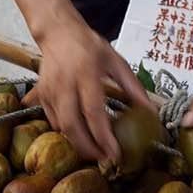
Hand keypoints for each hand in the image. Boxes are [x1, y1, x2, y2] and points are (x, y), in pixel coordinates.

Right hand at [27, 21, 151, 162]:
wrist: (58, 32)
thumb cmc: (89, 46)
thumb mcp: (116, 62)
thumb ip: (133, 87)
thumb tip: (151, 112)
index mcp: (86, 73)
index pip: (94, 112)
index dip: (104, 137)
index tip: (115, 154)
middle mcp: (65, 84)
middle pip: (72, 125)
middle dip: (88, 148)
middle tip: (104, 160)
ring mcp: (49, 91)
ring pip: (61, 127)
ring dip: (78, 143)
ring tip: (95, 151)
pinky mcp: (41, 96)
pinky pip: (53, 121)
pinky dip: (67, 132)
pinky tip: (81, 134)